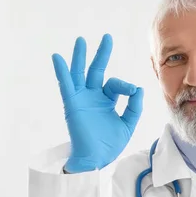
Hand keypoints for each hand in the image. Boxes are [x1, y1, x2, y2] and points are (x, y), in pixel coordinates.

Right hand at [51, 33, 143, 172]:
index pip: (116, 85)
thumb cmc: (110, 144)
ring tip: (81, 41)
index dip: (125, 86)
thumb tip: (138, 89)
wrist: (96, 159)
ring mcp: (82, 99)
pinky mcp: (72, 104)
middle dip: (102, 54)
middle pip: (96, 71)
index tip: (132, 92)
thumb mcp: (128, 124)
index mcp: (106, 101)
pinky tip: (57, 58)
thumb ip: (134, 107)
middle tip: (107, 37)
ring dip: (80, 57)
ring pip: (80, 73)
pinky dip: (62, 71)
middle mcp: (93, 97)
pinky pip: (66, 85)